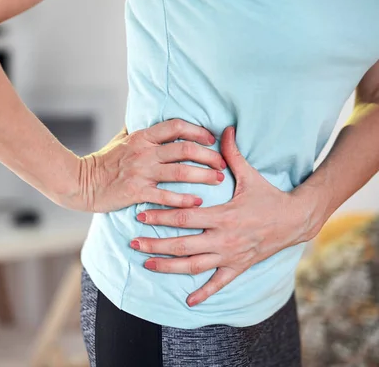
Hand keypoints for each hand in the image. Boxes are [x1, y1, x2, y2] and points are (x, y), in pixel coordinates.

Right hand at [76, 120, 226, 212]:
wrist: (82, 182)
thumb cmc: (103, 162)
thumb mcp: (120, 139)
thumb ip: (138, 130)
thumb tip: (149, 116)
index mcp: (142, 137)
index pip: (176, 127)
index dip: (198, 131)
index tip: (211, 140)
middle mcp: (144, 152)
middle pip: (185, 149)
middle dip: (209, 156)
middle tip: (222, 164)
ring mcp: (141, 172)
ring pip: (180, 172)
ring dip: (203, 175)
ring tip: (218, 180)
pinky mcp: (136, 191)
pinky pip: (165, 195)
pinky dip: (183, 199)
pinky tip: (197, 201)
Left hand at [129, 126, 324, 306]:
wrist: (296, 220)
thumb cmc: (269, 196)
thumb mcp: (250, 175)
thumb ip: (232, 154)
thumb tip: (224, 128)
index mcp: (224, 215)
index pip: (185, 217)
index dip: (161, 217)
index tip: (140, 215)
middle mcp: (224, 238)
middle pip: (182, 244)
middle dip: (155, 244)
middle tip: (133, 242)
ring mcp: (231, 256)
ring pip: (194, 265)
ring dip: (168, 266)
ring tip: (146, 264)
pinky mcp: (239, 267)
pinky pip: (219, 283)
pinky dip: (204, 293)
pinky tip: (188, 301)